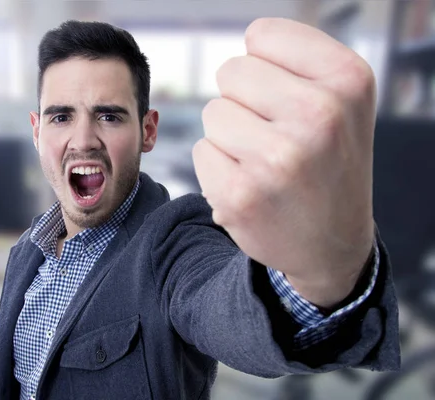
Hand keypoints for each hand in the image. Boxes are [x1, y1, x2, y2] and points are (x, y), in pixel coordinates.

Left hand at [192, 18, 374, 308]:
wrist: (333, 243)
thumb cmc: (329, 162)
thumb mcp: (343, 101)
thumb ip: (297, 61)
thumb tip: (246, 44)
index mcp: (347, 80)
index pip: (262, 35)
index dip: (266, 67)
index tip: (287, 96)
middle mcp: (318, 115)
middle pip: (231, 72)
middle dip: (245, 101)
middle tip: (276, 136)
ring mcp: (277, 158)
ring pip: (213, 112)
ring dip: (231, 136)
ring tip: (266, 164)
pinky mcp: (240, 194)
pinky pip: (202, 150)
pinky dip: (218, 167)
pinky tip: (251, 187)